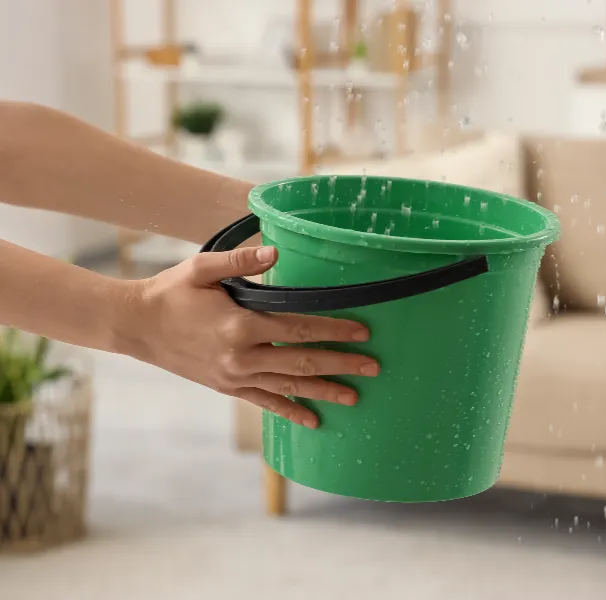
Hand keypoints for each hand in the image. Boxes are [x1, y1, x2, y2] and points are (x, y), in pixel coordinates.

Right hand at [126, 246, 378, 428]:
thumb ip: (241, 261)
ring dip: (324, 392)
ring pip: (290, 387)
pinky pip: (266, 402)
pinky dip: (291, 411)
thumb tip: (276, 253)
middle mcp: (242, 356)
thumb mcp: (202, 268)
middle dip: (341, 364)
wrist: (136, 327)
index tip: (363, 332)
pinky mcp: (228, 387)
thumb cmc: (171, 293)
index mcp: (241, 325)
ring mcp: (236, 376)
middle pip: (303, 362)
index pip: (300, 328)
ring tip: (355, 397)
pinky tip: (313, 421)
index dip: (334, 330)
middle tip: (373, 367)